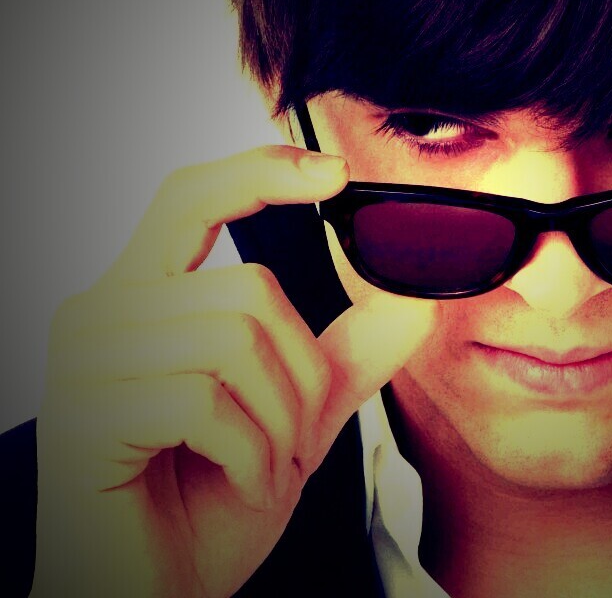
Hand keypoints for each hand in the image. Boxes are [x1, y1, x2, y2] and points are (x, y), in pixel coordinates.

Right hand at [32, 146, 435, 596]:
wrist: (158, 588)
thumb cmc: (210, 498)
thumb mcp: (296, 410)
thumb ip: (348, 349)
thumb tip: (412, 294)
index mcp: (144, 297)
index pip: (192, 197)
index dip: (262, 172)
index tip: (336, 174)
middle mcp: (101, 314)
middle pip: (248, 287)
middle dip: (299, 373)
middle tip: (289, 436)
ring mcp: (84, 363)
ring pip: (234, 341)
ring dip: (278, 420)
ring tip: (260, 463)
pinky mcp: (82, 416)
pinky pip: (204, 402)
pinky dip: (248, 453)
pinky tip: (236, 481)